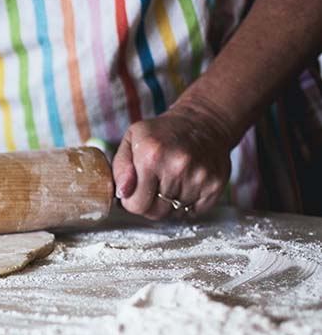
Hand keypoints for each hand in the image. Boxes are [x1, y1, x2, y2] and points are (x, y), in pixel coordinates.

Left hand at [112, 100, 234, 219]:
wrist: (203, 121)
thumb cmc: (162, 133)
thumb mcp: (131, 140)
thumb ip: (120, 168)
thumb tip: (122, 193)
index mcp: (151, 156)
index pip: (136, 205)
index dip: (133, 201)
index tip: (137, 190)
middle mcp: (177, 167)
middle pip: (156, 212)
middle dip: (151, 204)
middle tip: (155, 186)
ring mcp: (199, 177)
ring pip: (175, 213)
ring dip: (171, 203)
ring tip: (173, 180)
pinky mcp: (214, 185)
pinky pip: (194, 211)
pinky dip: (189, 204)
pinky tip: (187, 183)